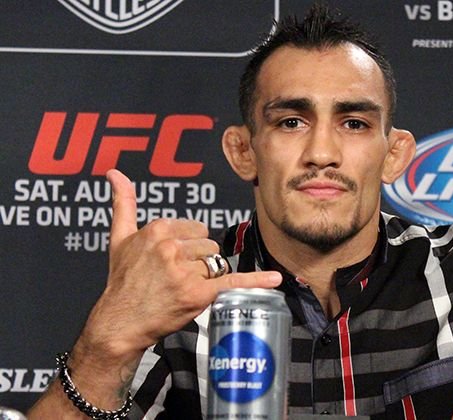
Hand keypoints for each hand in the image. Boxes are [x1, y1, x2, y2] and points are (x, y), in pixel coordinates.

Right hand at [79, 169, 281, 357]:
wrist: (119, 323)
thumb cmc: (122, 282)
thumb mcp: (119, 238)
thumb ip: (123, 203)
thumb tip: (114, 173)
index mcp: (158, 229)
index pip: (197, 230)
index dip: (190, 247)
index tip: (174, 260)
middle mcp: (171, 247)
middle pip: (209, 247)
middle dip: (199, 262)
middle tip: (176, 278)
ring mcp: (184, 270)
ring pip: (217, 265)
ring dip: (207, 278)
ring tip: (182, 289)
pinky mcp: (197, 293)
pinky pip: (232, 282)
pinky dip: (256, 282)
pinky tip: (274, 280)